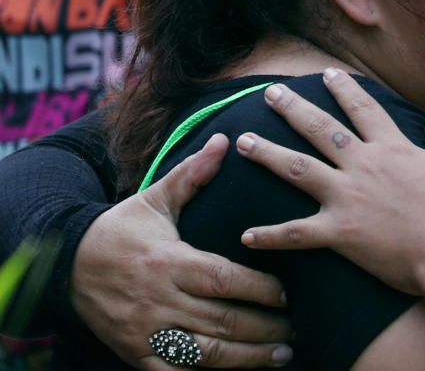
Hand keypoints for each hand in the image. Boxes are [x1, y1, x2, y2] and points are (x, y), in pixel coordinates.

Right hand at [72, 135, 293, 369]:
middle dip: (264, 327)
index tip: (287, 293)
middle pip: (222, 320)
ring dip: (248, 357)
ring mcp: (147, 332)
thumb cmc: (121, 230)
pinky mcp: (137, 355)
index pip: (223, 280)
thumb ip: (192, 174)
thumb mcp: (154, 200)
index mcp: (169, 262)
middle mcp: (159, 300)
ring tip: (282, 354)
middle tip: (295, 328)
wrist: (66, 266)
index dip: (259, 290)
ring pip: (206, 353)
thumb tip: (225, 139)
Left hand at [235, 69, 424, 294]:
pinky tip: (245, 236)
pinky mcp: (340, 232)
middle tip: (270, 93)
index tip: (327, 74)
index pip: (364, 109)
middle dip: (292, 108)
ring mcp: (348, 197)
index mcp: (394, 148)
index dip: (345, 89)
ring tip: (243, 141)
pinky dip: (270, 236)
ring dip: (268, 154)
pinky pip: (297, 233)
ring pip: (298, 168)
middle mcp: (365, 165)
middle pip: (321, 128)